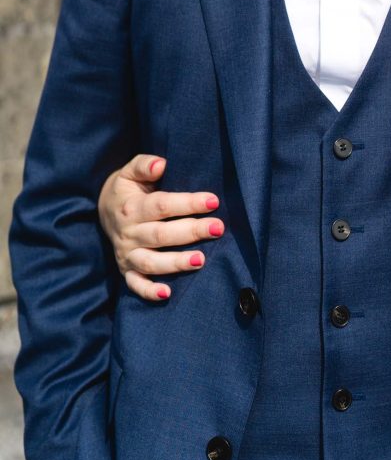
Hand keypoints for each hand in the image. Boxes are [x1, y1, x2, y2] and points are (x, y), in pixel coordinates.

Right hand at [97, 154, 224, 301]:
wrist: (103, 210)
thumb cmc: (126, 189)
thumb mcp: (129, 172)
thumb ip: (143, 164)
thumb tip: (160, 164)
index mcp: (132, 208)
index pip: (162, 206)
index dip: (188, 203)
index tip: (213, 201)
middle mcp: (129, 233)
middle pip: (161, 235)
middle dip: (191, 232)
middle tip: (218, 228)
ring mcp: (126, 254)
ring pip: (151, 262)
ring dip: (176, 263)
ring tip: (201, 260)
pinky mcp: (126, 270)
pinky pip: (135, 285)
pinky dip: (148, 292)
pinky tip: (167, 294)